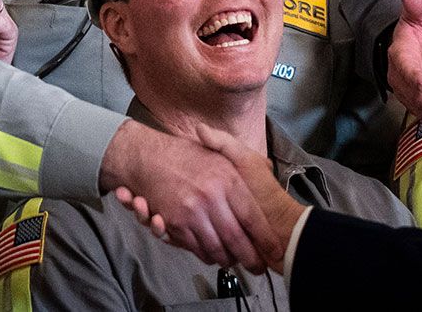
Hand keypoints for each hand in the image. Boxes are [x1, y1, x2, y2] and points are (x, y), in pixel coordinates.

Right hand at [97, 121, 283, 271]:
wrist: (146, 156)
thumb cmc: (185, 154)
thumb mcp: (220, 153)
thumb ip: (245, 163)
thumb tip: (267, 171)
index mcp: (228, 179)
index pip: (253, 218)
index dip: (265, 239)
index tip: (274, 252)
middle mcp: (212, 197)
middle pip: (237, 239)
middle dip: (250, 259)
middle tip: (258, 268)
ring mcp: (192, 211)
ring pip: (216, 248)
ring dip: (226, 260)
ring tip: (234, 263)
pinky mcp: (175, 222)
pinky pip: (195, 248)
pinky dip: (205, 255)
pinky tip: (212, 255)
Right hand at [386, 0, 421, 134]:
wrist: (416, 42)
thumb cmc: (419, 27)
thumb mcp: (421, 12)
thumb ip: (415, 2)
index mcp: (401, 54)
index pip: (406, 70)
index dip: (416, 81)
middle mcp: (401, 76)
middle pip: (415, 94)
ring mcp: (409, 90)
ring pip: (421, 108)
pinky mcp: (419, 100)